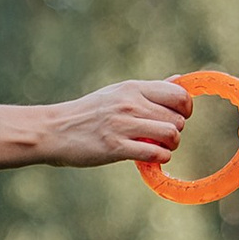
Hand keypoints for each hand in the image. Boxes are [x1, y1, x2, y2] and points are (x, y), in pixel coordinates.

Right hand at [36, 76, 193, 168]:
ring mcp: (122, 125)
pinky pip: (154, 153)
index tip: (178, 116)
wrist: (53, 130)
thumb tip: (179, 81)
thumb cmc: (87, 113)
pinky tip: (152, 158)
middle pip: (177, 118)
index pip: (178, 94)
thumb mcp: (117, 93)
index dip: (185, 108)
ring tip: (158, 147)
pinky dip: (160, 158)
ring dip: (170, 145)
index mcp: (132, 88)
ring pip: (170, 135)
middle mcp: (129, 104)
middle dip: (176, 130)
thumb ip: (149, 90)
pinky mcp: (115, 147)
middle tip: (162, 137)